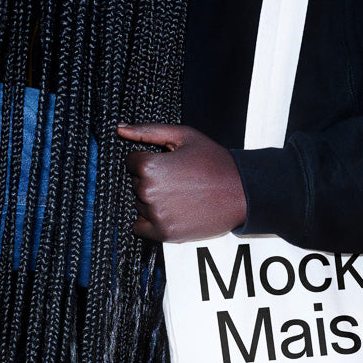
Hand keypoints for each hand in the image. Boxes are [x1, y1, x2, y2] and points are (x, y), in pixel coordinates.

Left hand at [119, 123, 246, 242]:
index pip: (131, 162)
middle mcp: (148, 192)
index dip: (150, 160)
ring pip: (139, 204)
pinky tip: (170, 211)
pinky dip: (149, 221)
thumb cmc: (215, 163)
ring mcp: (156, 215)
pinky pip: (139, 227)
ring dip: (152, 200)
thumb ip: (148, 131)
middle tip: (178, 179)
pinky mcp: (165, 233)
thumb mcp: (184, 136)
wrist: (242, 193)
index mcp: (149, 167)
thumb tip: (120, 129)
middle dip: (151, 180)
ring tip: (179, 195)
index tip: (169, 164)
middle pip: (134, 184)